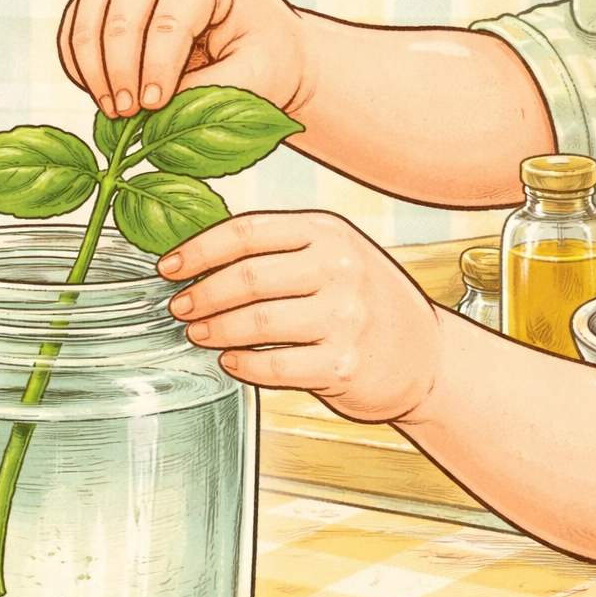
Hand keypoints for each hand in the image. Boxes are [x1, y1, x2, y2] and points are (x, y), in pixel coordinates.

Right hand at [58, 0, 311, 118]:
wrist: (258, 43)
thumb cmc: (264, 58)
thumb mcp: (254, 78)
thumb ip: (208, 93)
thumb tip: (154, 112)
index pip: (168, 22)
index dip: (157, 70)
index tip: (154, 108)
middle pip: (122, 17)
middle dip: (121, 73)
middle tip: (128, 116)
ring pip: (88, 17)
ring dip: (93, 70)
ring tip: (112, 111)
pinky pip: (75, 27)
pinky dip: (78, 64)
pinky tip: (98, 94)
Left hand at [159, 211, 442, 423]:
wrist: (426, 357)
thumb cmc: (367, 305)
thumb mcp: (335, 257)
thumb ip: (281, 251)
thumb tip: (200, 258)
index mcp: (329, 232)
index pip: (248, 231)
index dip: (198, 250)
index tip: (169, 267)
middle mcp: (340, 268)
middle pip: (247, 276)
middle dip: (201, 294)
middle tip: (180, 307)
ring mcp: (345, 317)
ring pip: (255, 322)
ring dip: (215, 330)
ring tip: (199, 334)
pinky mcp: (343, 364)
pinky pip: (274, 365)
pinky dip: (243, 365)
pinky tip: (231, 361)